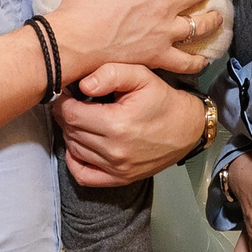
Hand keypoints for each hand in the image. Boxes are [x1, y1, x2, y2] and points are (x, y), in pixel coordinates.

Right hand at [51, 0, 212, 78]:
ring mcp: (164, 34)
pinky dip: (198, 61)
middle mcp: (165, 7)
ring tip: (215, 15)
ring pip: (201, 25)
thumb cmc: (83, 2)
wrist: (73, 42)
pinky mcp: (158, 57)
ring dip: (212, 18)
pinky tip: (203, 58)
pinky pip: (186, 62)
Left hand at [56, 65, 210, 186]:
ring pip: (75, 150)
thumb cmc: (164, 100)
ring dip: (71, 134)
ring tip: (80, 120)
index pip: (71, 114)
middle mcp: (115, 150)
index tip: (67, 94)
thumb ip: (111, 74)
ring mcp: (117, 168)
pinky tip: (79, 147)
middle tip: (72, 103)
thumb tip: (84, 85)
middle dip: (66, 116)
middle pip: (71, 132)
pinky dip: (75, 162)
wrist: (188, 128)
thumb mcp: (142, 76)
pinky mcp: (121, 178)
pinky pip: (84, 176)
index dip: (63, 102)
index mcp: (117, 124)